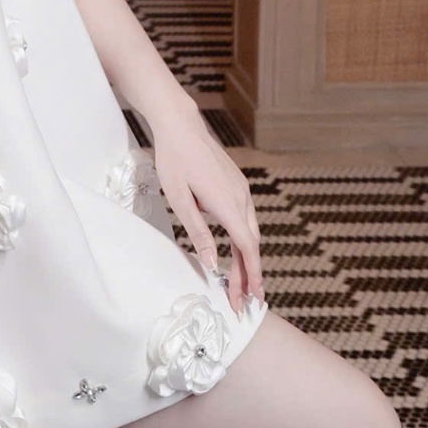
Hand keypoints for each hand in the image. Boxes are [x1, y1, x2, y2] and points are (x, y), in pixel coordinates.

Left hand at [146, 101, 263, 313]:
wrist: (180, 125)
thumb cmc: (174, 160)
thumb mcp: (179, 200)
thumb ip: (198, 232)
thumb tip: (212, 264)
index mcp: (227, 203)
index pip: (247, 247)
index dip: (251, 275)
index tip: (253, 298)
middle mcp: (241, 197)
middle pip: (252, 244)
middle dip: (249, 275)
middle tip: (243, 302)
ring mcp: (241, 190)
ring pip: (251, 232)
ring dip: (247, 259)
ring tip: (240, 284)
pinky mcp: (237, 185)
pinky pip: (246, 219)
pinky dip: (244, 241)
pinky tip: (236, 253)